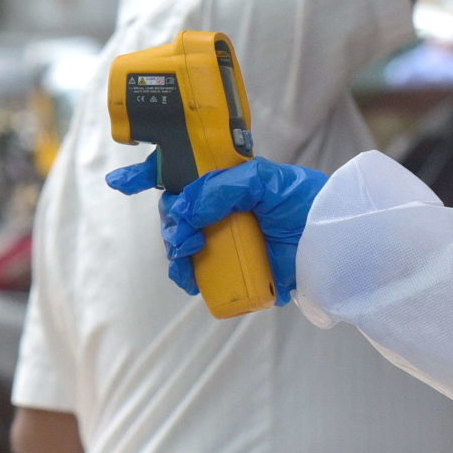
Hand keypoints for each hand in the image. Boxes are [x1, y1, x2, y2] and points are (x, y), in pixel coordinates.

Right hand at [106, 154, 328, 304]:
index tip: (119, 182)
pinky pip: (198, 274)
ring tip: (186, 255)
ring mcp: (225, 239)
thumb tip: (183, 211)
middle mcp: (220, 208)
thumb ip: (220, 188)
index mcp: (225, 181)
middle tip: (182, 234)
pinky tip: (189, 279)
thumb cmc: (303, 202)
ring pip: (181, 244)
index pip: (179, 172)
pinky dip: (186, 276)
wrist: (333, 242)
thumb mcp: (262, 181)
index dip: (147, 175)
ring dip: (174, 250)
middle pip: (174, 212)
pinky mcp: (233, 268)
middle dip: (168, 221)